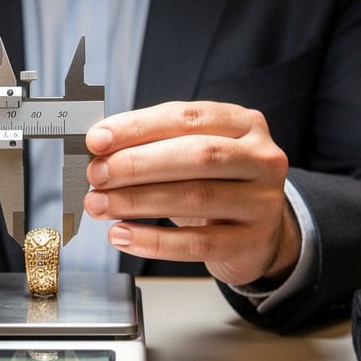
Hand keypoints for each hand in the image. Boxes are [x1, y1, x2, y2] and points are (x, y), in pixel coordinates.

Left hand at [83, 101, 299, 286]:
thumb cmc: (216, 185)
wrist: (258, 234)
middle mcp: (261, 158)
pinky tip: (122, 235)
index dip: (138, 127)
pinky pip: (197, 243)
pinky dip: (153, 241)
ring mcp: (263, 201)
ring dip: (138, 201)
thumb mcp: (193, 155)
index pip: (186, 117)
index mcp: (243, 123)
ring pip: (195, 197)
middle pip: (196, 155)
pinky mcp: (252, 242)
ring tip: (100, 205)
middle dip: (137, 164)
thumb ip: (154, 146)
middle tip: (97, 175)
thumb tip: (98, 151)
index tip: (97, 140)